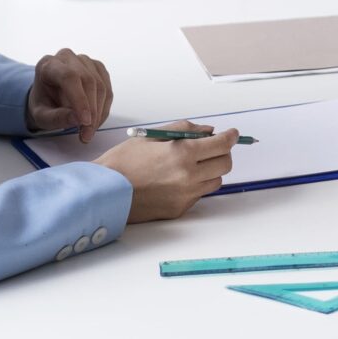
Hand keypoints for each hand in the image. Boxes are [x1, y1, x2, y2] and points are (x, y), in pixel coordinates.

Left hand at [27, 49, 113, 140]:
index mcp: (48, 65)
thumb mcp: (41, 116)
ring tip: (89, 130)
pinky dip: (104, 109)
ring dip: (99, 112)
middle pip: (88, 81)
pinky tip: (95, 120)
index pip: (68, 77)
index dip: (80, 99)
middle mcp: (67, 58)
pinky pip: (108, 89)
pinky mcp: (98, 69)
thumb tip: (78, 120)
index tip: (85, 122)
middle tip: (87, 134)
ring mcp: (85, 61)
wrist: (48, 96)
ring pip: (101, 86)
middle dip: (92, 111)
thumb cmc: (43, 104)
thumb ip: (57, 117)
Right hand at [97, 123, 236, 221]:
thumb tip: (208, 131)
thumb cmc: (123, 162)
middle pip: (225, 164)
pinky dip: (196, 184)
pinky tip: (178, 179)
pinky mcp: (180, 209)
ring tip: (192, 164)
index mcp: (182, 153)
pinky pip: (199, 194)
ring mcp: (186, 195)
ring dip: (210, 170)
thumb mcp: (152, 135)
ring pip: (215, 181)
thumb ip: (184, 129)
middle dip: (222, 153)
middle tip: (212, 148)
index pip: (221, 144)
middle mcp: (189, 176)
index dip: (231, 137)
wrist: (104, 191)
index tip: (233, 134)